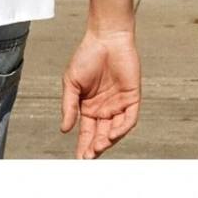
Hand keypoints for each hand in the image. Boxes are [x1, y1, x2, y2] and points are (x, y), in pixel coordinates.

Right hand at [61, 28, 140, 157]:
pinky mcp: (132, 98)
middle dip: (94, 148)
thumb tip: (64, 128)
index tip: (78, 159)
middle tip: (87, 158)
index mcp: (89, 106)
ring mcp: (119, 105)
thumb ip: (69, 105)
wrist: (106, 38)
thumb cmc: (87, 55)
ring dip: (108, 141)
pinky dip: (121, 128)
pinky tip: (112, 134)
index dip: (83, 145)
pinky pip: (129, 119)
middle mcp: (105, 109)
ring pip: (115, 130)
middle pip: (101, 135)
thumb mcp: (71, 81)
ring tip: (97, 148)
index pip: (86, 132)